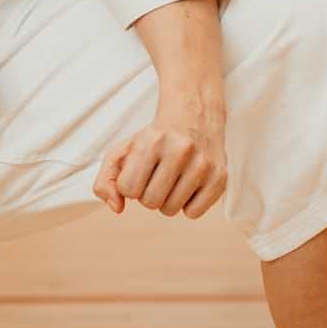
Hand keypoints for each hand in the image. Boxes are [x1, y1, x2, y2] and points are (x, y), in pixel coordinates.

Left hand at [93, 80, 228, 218]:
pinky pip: (193, 213)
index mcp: (151, 141)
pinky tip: (189, 184)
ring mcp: (203, 164)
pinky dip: (187, 205)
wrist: (195, 114)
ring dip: (167, 200)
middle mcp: (179, 151)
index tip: (139, 171)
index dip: (130, 185)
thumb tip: (117, 208)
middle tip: (157, 175)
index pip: (128, 189)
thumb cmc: (154, 138)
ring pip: (171, 210)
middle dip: (148, 194)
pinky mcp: (220, 177)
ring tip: (173, 178)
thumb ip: (106, 180)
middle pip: (150, 202)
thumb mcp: (123, 150)